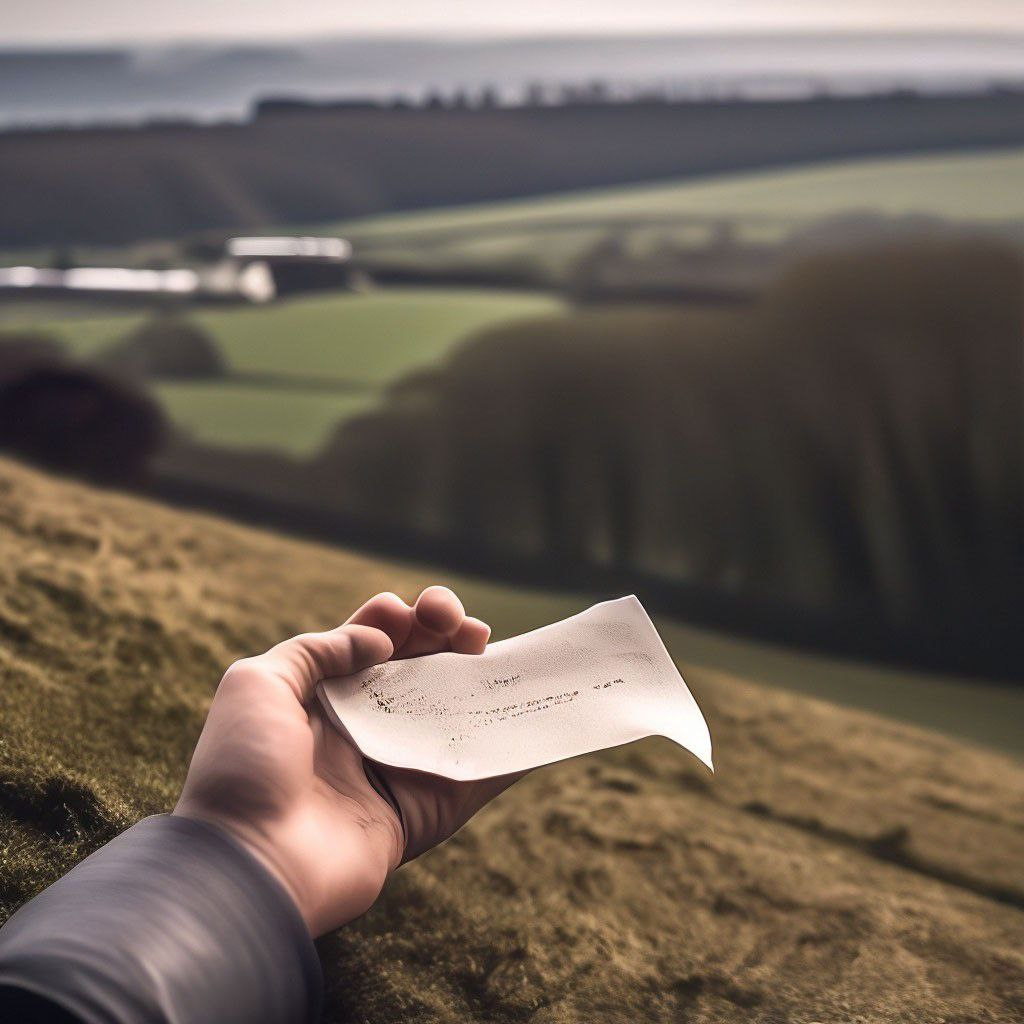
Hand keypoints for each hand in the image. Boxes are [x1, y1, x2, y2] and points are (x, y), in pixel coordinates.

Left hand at [174, 587, 520, 936]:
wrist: (251, 866)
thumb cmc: (244, 770)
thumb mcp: (257, 684)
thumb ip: (317, 649)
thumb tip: (379, 640)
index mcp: (321, 699)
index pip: (371, 646)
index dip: (395, 621)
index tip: (404, 615)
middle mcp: (363, 730)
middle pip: (418, 670)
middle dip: (442, 635)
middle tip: (462, 625)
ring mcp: (398, 769)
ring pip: (452, 711)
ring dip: (477, 675)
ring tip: (488, 645)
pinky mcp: (429, 810)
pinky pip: (480, 773)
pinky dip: (511, 747)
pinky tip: (533, 710)